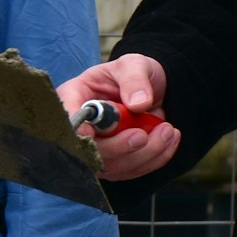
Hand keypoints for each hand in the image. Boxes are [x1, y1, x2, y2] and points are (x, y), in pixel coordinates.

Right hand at [55, 54, 180, 180]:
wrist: (152, 87)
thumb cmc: (134, 73)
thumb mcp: (135, 65)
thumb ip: (134, 79)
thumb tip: (138, 104)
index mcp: (73, 99)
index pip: (66, 123)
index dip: (79, 132)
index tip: (102, 131)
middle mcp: (81, 129)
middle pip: (89, 152)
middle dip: (119, 147)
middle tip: (143, 135)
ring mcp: (98, 149)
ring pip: (113, 167)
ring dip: (145, 154)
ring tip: (168, 131)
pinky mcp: (117, 161)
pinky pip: (133, 171)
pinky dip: (155, 158)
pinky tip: (170, 140)